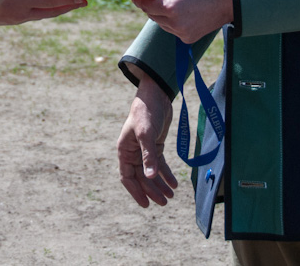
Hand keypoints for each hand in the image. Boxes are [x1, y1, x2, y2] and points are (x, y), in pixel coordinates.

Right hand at [0, 0, 85, 25]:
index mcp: (21, 1)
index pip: (50, 1)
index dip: (67, 0)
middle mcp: (23, 13)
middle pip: (51, 12)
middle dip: (68, 7)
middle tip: (83, 2)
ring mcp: (19, 19)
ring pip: (44, 15)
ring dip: (58, 9)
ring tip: (70, 4)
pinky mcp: (14, 20)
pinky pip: (35, 16)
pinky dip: (47, 11)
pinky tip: (50, 6)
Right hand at [117, 73, 177, 207]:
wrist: (156, 94)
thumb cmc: (146, 112)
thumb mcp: (146, 134)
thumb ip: (148, 156)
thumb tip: (150, 177)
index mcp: (124, 150)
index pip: (127, 177)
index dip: (136, 192)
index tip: (146, 205)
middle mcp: (132, 152)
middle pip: (141, 177)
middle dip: (152, 191)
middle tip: (165, 202)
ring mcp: (144, 149)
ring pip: (151, 173)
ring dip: (160, 185)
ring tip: (171, 196)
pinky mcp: (155, 145)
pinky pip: (159, 164)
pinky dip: (166, 174)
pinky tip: (174, 183)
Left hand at [130, 0, 232, 42]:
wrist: (227, 0)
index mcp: (170, 7)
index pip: (145, 5)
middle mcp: (174, 23)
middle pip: (152, 15)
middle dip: (152, 6)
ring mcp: (181, 33)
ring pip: (161, 23)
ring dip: (163, 14)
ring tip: (176, 4)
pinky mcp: (188, 38)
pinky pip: (172, 29)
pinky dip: (173, 22)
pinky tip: (185, 13)